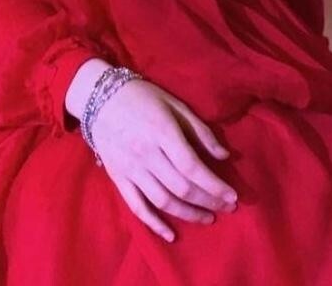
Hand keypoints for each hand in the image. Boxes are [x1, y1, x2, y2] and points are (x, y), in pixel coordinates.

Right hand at [90, 78, 237, 241]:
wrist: (99, 96)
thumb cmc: (142, 96)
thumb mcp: (174, 104)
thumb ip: (199, 130)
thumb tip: (224, 155)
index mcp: (162, 131)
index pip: (192, 167)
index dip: (214, 185)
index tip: (232, 196)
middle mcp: (146, 153)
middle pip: (181, 187)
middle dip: (208, 201)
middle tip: (227, 208)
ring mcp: (130, 168)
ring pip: (163, 201)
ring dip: (188, 214)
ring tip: (207, 218)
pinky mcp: (118, 177)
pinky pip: (137, 206)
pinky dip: (154, 224)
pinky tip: (171, 235)